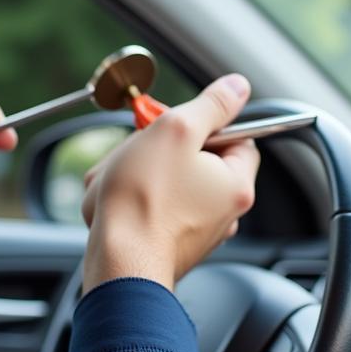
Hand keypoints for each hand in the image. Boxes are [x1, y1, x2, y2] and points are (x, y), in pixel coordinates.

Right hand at [80, 74, 259, 292]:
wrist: (117, 264)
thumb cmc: (142, 200)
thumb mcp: (178, 130)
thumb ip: (211, 105)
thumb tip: (237, 87)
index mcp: (235, 185)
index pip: (238, 139)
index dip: (207, 125)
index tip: (179, 124)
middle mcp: (223, 213)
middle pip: (198, 160)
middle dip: (162, 149)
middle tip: (142, 148)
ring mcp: (195, 232)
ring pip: (168, 183)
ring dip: (139, 172)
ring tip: (119, 178)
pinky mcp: (168, 245)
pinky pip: (152, 209)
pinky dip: (132, 200)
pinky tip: (112, 202)